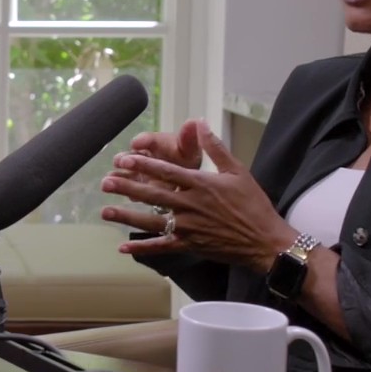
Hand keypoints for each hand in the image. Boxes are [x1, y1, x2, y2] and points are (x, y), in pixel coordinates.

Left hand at [99, 119, 293, 269]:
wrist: (265, 241)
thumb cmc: (253, 205)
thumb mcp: (237, 171)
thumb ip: (215, 148)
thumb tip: (200, 124)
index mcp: (201, 184)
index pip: (166, 172)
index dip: (143, 165)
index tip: (124, 159)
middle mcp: (190, 205)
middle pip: (152, 194)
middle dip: (127, 188)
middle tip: (105, 182)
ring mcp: (188, 227)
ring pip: (151, 221)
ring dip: (127, 216)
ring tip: (105, 211)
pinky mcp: (189, 245)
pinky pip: (161, 246)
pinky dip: (141, 248)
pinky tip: (123, 246)